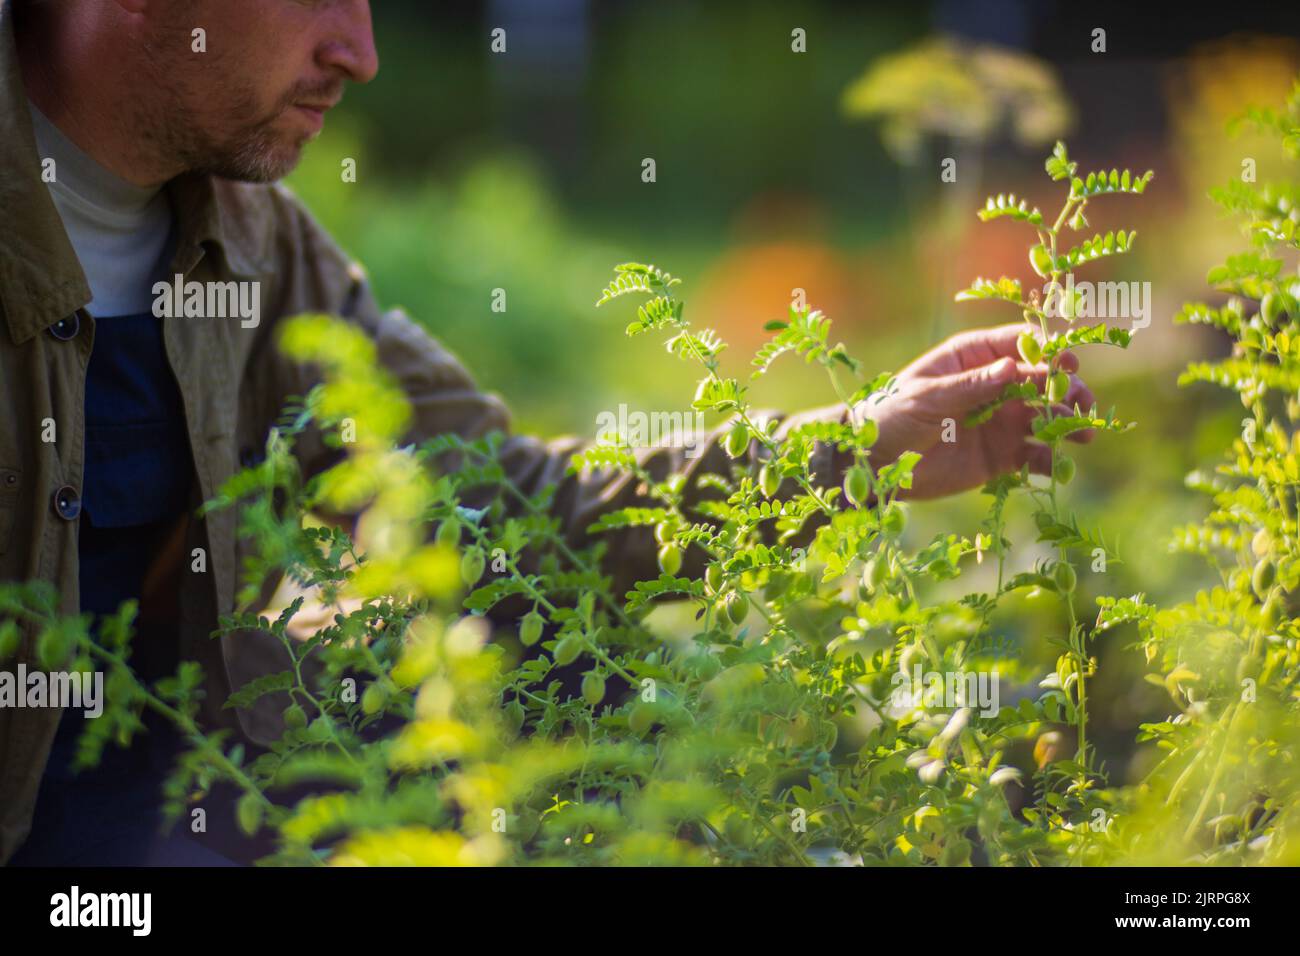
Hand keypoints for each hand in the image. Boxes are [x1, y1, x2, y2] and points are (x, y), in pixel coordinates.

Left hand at [855, 323, 1095, 499]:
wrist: (873, 464)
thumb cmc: (891, 415)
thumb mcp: (927, 397)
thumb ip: (970, 386)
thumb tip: (1014, 366)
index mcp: (973, 357)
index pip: (1019, 344)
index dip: (1046, 351)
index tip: (1067, 363)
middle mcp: (993, 385)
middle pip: (1042, 380)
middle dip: (1066, 389)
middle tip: (1082, 402)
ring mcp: (1000, 420)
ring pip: (1046, 417)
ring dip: (1068, 422)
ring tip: (1084, 434)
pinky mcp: (1001, 455)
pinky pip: (1035, 454)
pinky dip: (1050, 458)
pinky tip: (1059, 464)